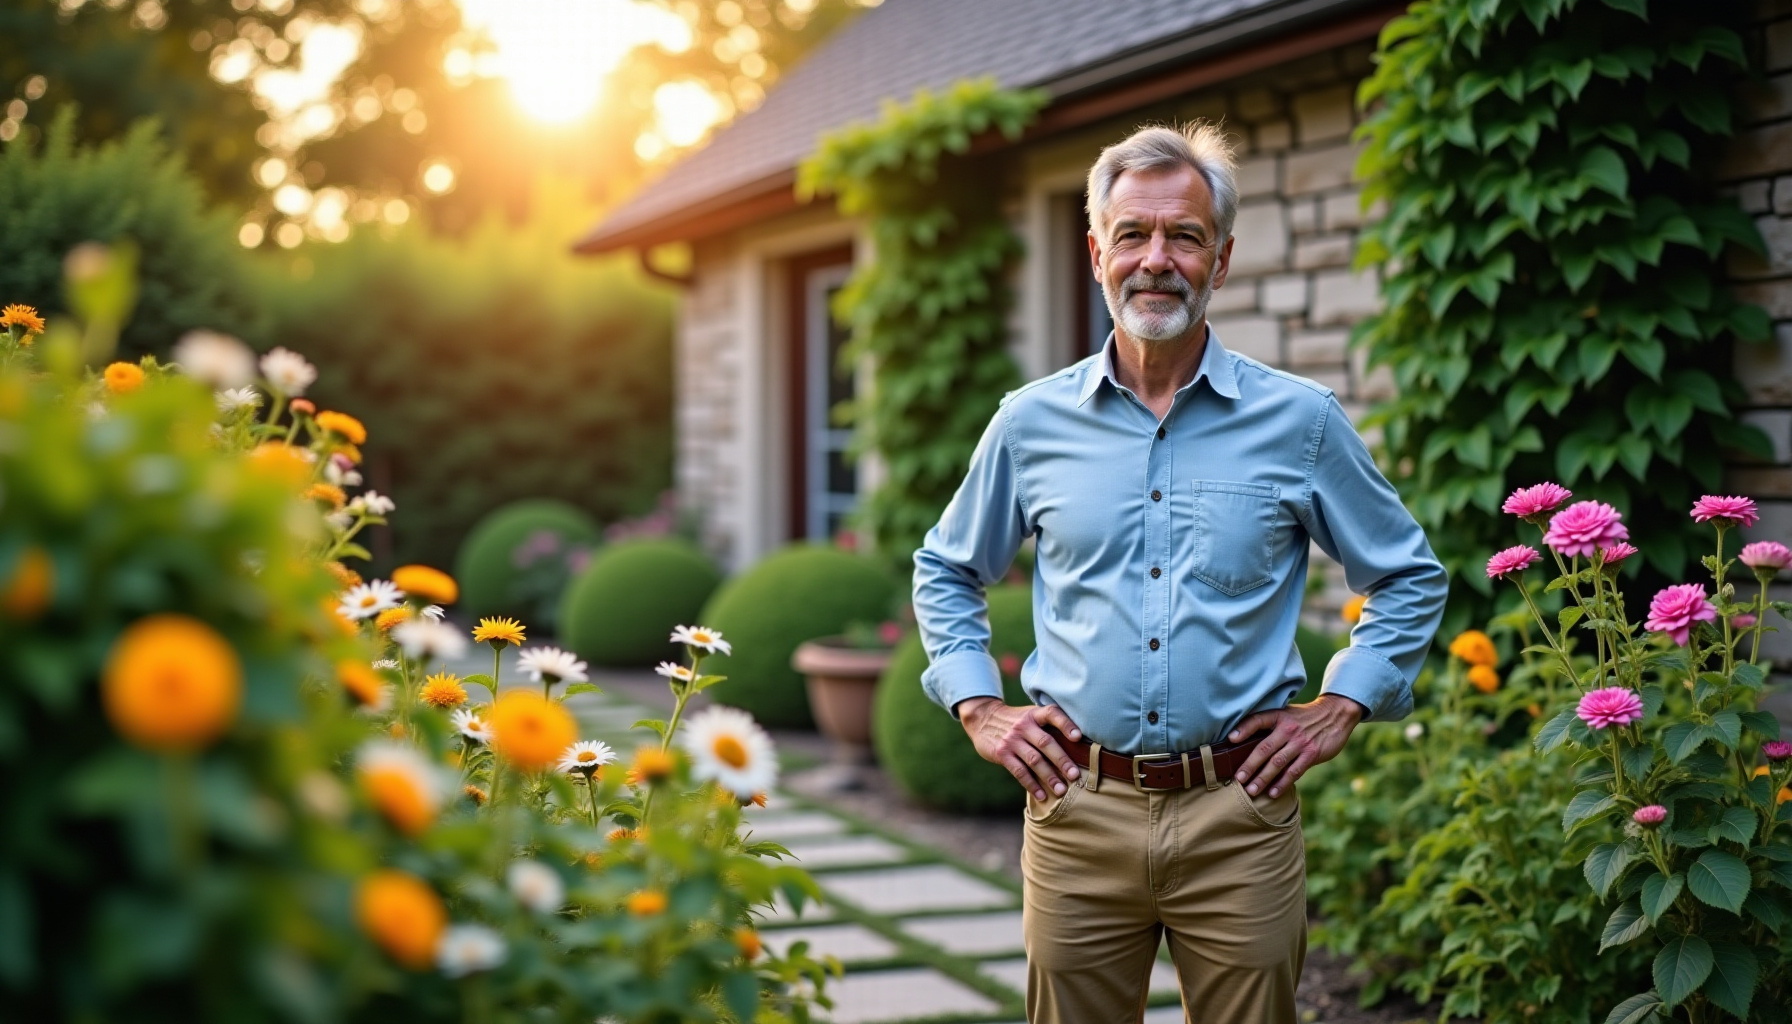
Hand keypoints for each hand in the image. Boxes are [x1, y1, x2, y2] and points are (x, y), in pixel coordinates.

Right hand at [956, 697, 1083, 801]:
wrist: (982, 718)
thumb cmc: (1015, 721)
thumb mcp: (1029, 715)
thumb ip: (1047, 726)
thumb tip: (1077, 746)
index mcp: (1034, 714)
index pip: (1052, 714)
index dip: (1066, 724)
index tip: (1078, 737)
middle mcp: (1023, 726)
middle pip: (1045, 743)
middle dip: (1062, 761)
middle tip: (1075, 776)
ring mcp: (1011, 740)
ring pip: (1034, 760)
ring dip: (1049, 777)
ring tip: (1061, 790)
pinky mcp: (1001, 753)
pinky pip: (1019, 772)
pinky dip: (1032, 785)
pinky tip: (1042, 795)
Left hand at [1228, 694, 1364, 798]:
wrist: (1336, 715)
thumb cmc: (1305, 718)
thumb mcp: (1287, 714)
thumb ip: (1270, 726)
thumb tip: (1244, 742)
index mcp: (1279, 716)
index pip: (1257, 720)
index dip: (1243, 729)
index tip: (1230, 739)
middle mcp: (1288, 729)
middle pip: (1264, 748)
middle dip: (1249, 765)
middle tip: (1238, 780)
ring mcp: (1300, 742)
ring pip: (1277, 763)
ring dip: (1263, 778)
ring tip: (1252, 790)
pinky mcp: (1312, 753)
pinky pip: (1294, 771)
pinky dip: (1282, 783)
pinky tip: (1273, 793)